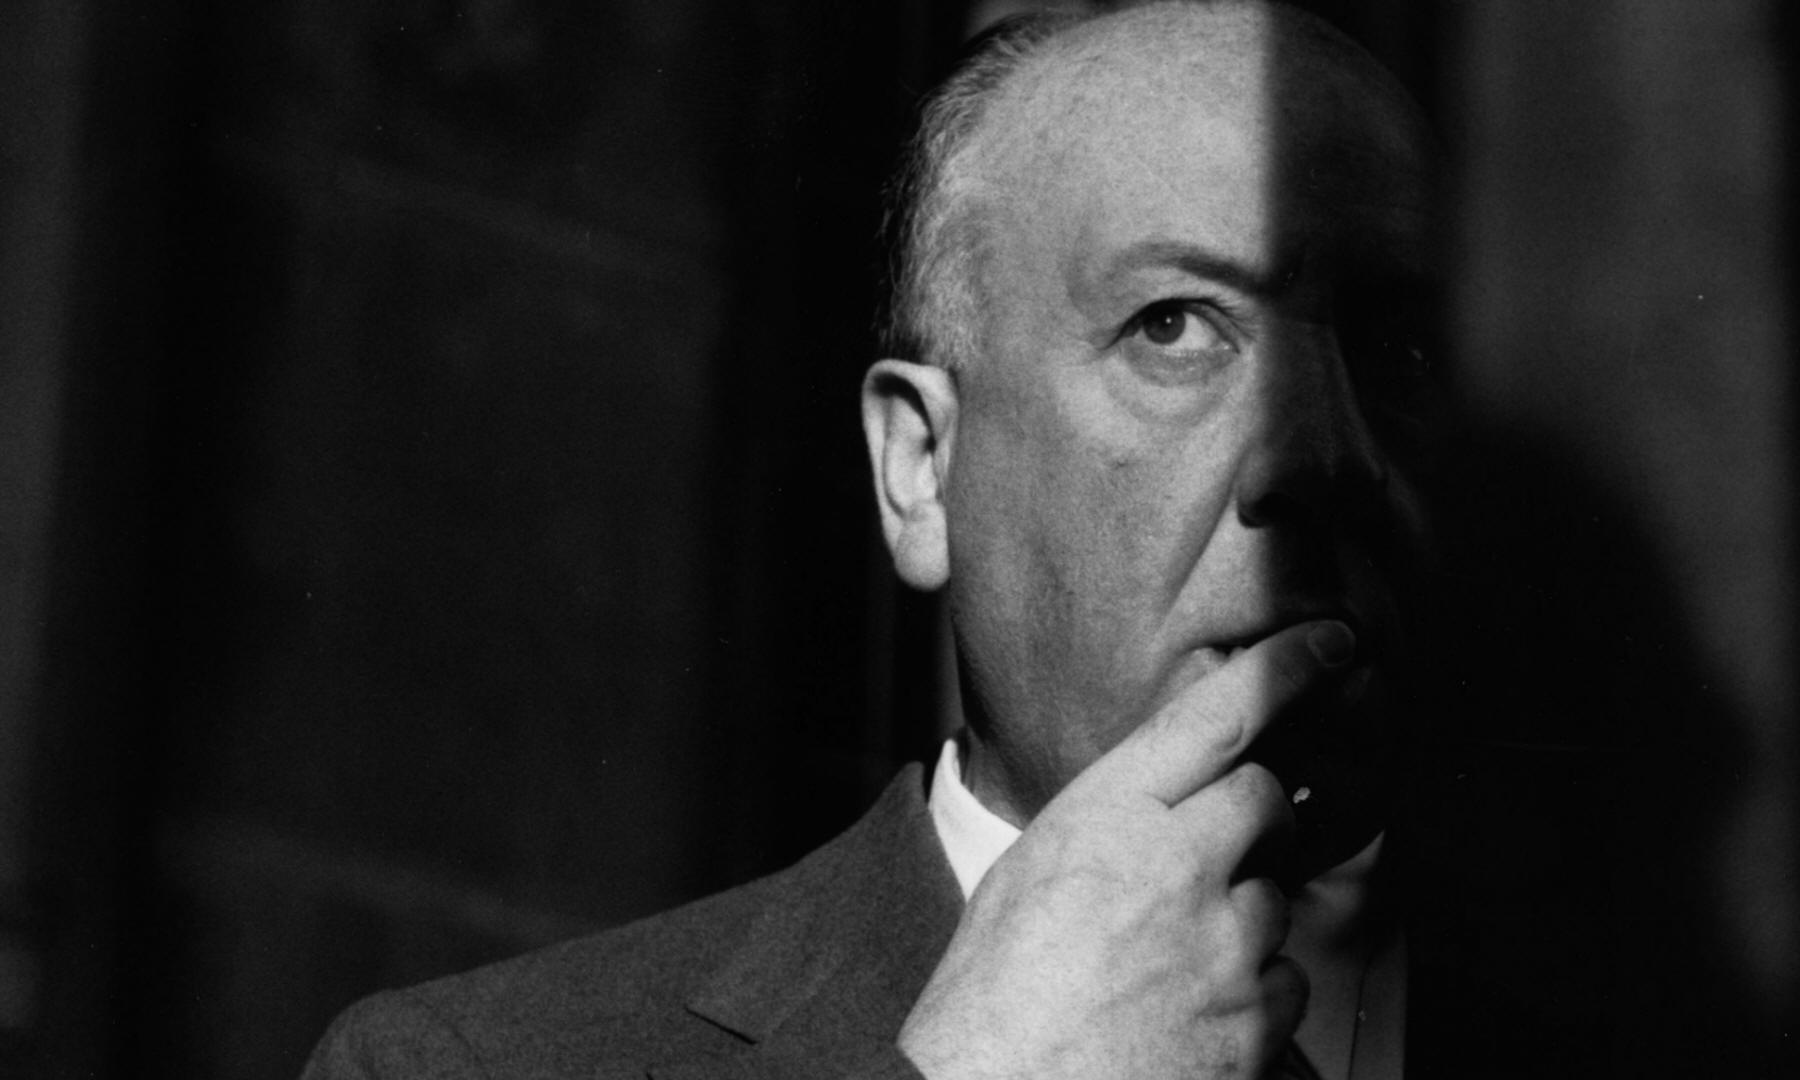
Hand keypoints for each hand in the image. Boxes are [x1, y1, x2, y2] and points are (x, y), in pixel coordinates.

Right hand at [898, 620, 1356, 1079]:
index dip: (1285, 669)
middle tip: (1198, 861)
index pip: (1218, 717)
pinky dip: (1251, 993)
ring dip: (1238, 917)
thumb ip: (1104, 822)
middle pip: (1265, 800)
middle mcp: (1177, 867)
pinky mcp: (1253, 1022)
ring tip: (1165, 961)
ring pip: (1274, 898)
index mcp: (1107, 818)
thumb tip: (1157, 799)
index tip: (1330, 644)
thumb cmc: (992, 998)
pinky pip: (1285, 982)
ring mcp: (1224, 947)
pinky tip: (1189, 1011)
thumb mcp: (1023, 875)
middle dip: (1247, 818)